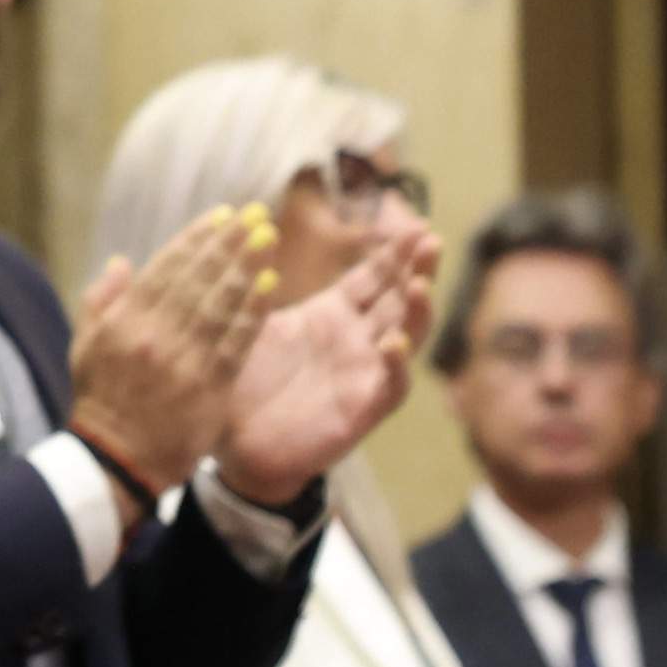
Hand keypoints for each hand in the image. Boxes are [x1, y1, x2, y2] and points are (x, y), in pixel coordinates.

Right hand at [67, 206, 273, 493]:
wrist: (117, 459)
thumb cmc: (100, 400)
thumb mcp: (85, 346)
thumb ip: (102, 301)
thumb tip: (122, 261)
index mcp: (124, 320)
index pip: (166, 268)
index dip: (196, 238)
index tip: (221, 214)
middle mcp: (154, 333)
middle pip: (199, 278)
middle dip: (229, 242)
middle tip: (255, 215)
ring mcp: (184, 359)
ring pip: (220, 303)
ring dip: (247, 266)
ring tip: (267, 238)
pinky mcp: (210, 386)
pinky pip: (236, 341)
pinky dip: (254, 311)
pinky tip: (271, 286)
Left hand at [216, 215, 440, 506]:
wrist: (236, 443)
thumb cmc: (245, 379)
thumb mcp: (251, 321)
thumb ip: (257, 281)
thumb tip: (254, 228)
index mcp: (333, 315)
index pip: (373, 277)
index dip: (394, 253)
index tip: (415, 224)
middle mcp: (357, 341)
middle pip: (399, 299)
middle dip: (417, 269)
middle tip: (430, 240)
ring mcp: (363, 374)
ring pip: (405, 337)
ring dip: (416, 312)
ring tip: (419, 284)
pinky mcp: (360, 409)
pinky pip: (388, 386)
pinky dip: (394, 365)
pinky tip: (391, 342)